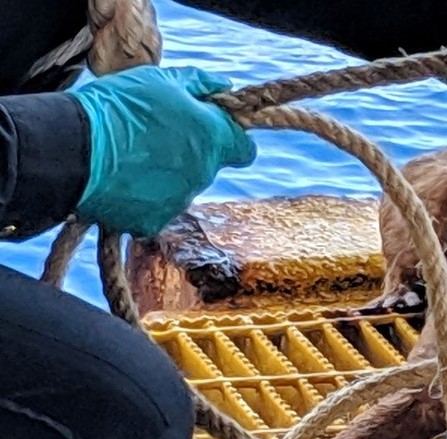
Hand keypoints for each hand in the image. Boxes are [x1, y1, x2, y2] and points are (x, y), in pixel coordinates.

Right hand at [68, 66, 256, 236]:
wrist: (73, 148)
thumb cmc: (119, 107)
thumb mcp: (160, 80)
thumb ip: (199, 84)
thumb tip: (224, 86)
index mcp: (212, 138)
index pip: (244, 149)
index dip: (231, 139)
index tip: (212, 131)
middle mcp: (204, 173)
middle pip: (207, 166)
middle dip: (189, 153)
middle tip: (152, 138)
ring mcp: (180, 200)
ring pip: (181, 187)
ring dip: (164, 175)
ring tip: (130, 158)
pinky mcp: (154, 221)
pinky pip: (155, 208)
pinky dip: (142, 197)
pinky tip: (119, 181)